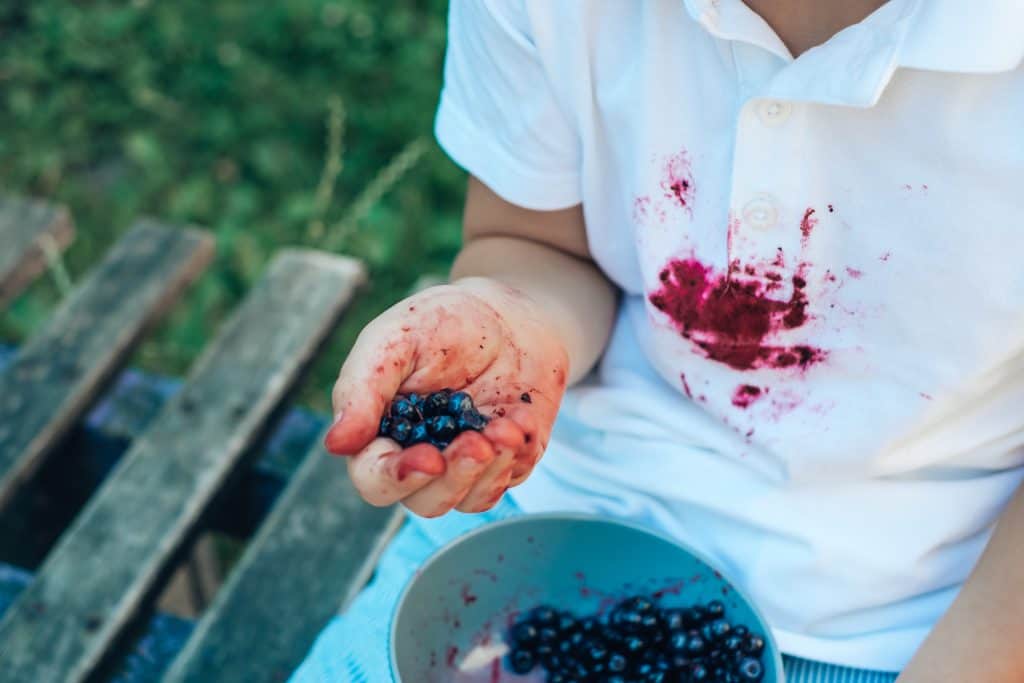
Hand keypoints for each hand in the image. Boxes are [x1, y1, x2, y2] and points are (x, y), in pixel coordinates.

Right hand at [324, 277, 568, 516]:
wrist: (506, 314)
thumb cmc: (440, 322)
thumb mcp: (393, 339)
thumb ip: (361, 389)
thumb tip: (336, 444)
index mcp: (380, 433)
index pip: (375, 479)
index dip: (397, 478)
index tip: (429, 459)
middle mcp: (419, 457)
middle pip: (425, 501)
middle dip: (455, 477)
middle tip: (478, 442)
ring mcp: (463, 463)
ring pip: (469, 500)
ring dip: (491, 468)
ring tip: (506, 426)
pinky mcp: (503, 460)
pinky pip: (508, 480)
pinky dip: (516, 455)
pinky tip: (520, 418)